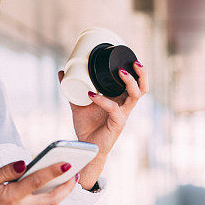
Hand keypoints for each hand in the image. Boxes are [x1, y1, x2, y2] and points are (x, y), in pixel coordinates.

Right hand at [0, 160, 77, 204]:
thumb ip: (6, 171)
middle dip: (67, 187)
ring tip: (67, 180)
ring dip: (61, 196)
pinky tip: (51, 191)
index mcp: (10, 198)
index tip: (67, 162)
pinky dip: (50, 202)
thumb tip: (25, 163)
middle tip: (75, 172)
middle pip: (52, 200)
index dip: (54, 171)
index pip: (37, 182)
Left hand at [58, 60, 148, 188]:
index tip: (129, 57)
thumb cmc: (86, 127)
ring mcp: (123, 115)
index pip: (135, 83)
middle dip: (141, 74)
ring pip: (136, 96)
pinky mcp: (118, 124)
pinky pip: (114, 109)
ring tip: (120, 72)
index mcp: (119, 99)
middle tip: (134, 62)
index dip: (137, 71)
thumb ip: (71, 88)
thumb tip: (62, 72)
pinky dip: (103, 100)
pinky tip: (91, 94)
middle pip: (143, 88)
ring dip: (130, 82)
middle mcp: (124, 106)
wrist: (85, 147)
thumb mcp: (77, 103)